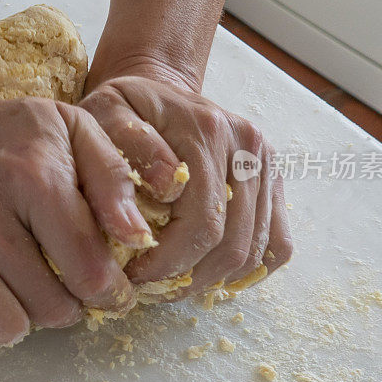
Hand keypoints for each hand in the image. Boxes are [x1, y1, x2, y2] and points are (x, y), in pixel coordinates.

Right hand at [0, 79, 151, 357]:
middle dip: (68, 304)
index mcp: (32, 178)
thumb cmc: (6, 133)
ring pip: (1, 328)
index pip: (89, 270)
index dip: (110, 291)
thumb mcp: (71, 128)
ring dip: (21, 321)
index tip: (108, 288)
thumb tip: (138, 237)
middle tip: (61, 282)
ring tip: (20, 291)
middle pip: (50, 307)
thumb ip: (113, 177)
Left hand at [80, 62, 291, 298]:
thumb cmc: (124, 110)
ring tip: (171, 283)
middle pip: (231, 244)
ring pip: (253, 252)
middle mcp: (246, 146)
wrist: (158, 92)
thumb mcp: (104, 112)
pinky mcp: (274, 180)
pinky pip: (277, 245)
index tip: (132, 276)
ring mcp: (265, 164)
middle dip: (187, 278)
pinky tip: (205, 272)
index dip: (167, 263)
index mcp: (206, 130)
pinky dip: (245, 271)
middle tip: (149, 289)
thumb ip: (130, 148)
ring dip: (211, 280)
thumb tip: (169, 190)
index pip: (201, 222)